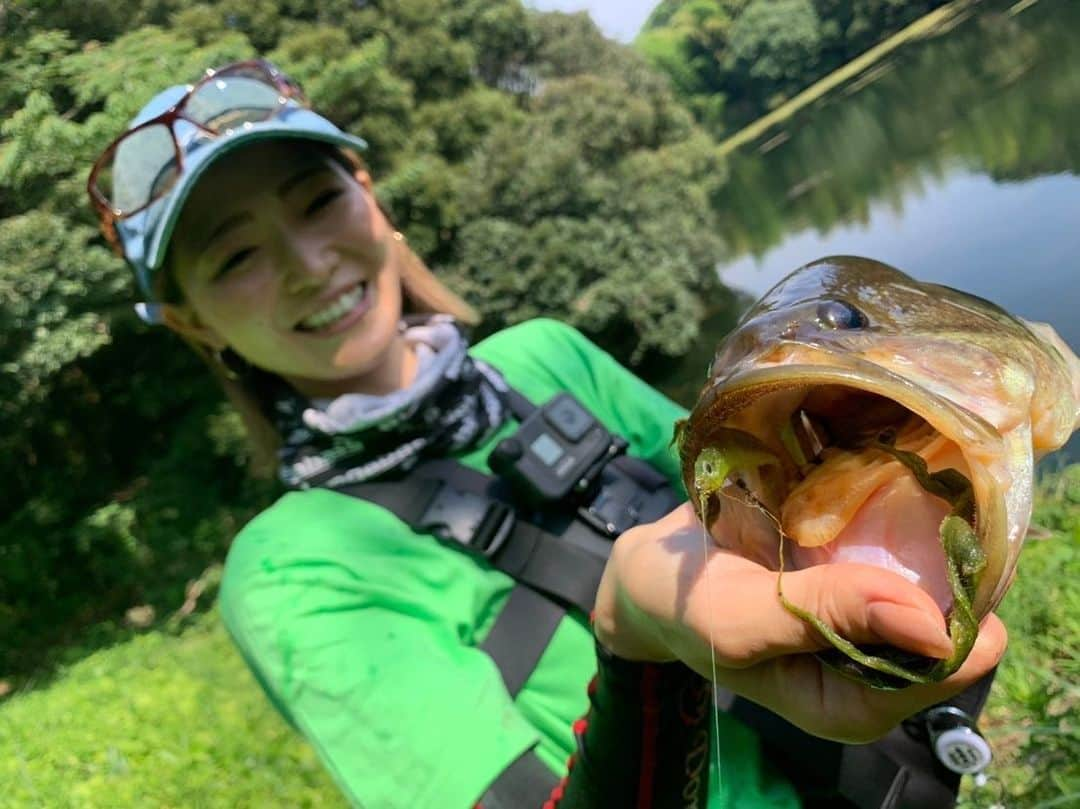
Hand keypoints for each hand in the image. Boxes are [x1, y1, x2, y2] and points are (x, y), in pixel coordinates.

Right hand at [593, 503, 1006, 742]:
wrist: (652, 566)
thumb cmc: (683, 605)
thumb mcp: (740, 618)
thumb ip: (825, 617)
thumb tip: (936, 628)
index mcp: (851, 703)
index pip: (943, 672)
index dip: (950, 619)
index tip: (931, 558)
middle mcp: (872, 665)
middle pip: (950, 623)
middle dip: (936, 571)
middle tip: (902, 511)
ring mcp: (867, 616)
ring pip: (933, 578)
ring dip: (919, 533)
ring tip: (884, 490)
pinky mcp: (856, 576)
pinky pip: (902, 546)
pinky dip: (894, 514)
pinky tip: (870, 484)